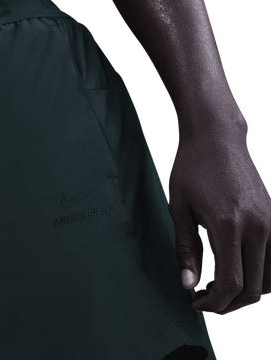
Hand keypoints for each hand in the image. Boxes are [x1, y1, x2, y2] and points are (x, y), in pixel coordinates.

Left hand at [168, 129, 270, 313]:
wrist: (216, 137)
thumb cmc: (191, 168)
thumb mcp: (180, 208)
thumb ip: (186, 248)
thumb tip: (187, 284)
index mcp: (230, 225)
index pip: (232, 283)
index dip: (214, 302)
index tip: (195, 302)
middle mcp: (259, 227)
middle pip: (254, 289)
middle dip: (228, 303)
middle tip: (203, 298)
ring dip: (247, 292)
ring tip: (218, 286)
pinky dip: (261, 276)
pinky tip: (237, 269)